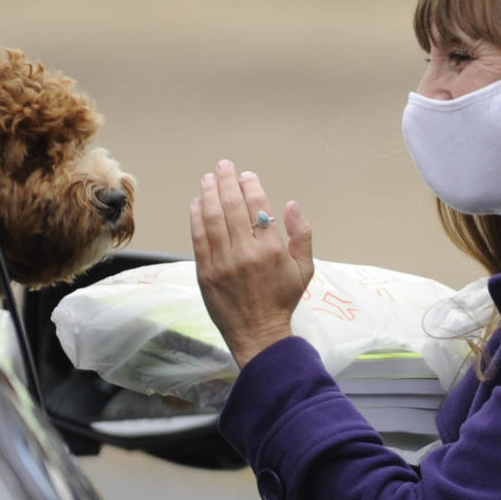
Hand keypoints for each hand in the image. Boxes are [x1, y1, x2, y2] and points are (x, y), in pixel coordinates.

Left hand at [189, 159, 315, 367]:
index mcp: (272, 249)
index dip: (250, 187)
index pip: (259, 207)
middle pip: (233, 207)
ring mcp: (223, 262)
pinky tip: (196, 204)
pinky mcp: (206, 272)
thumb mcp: (304, 269)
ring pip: (212, 219)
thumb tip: (292, 204)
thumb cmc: (282, 300)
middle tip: (223, 166)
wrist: (258, 333)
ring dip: (208, 194)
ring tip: (207, 179)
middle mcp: (247, 252)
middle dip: (226, 182)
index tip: (246, 175)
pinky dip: (196, 218)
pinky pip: (199, 239)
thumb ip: (301, 235)